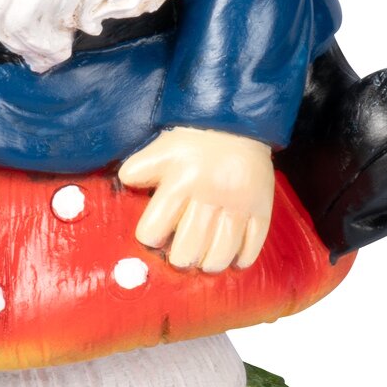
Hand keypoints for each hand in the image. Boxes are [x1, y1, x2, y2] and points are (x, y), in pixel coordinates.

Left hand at [117, 127, 274, 272]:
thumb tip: (125, 185)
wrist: (237, 122)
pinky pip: (251, 247)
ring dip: (209, 264)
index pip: (154, 231)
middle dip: (180, 259)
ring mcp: (238, 204)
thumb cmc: (194, 140)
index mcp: (179, 181)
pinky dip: (241, 259)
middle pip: (187, 250)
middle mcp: (209, 194)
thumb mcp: (161, 149)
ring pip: (220, 254)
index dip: (151, 238)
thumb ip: (139, 169)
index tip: (155, 236)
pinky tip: (233, 258)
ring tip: (204, 260)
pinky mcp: (262, 208)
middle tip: (180, 254)